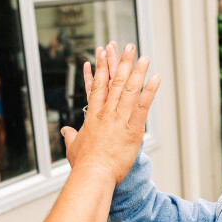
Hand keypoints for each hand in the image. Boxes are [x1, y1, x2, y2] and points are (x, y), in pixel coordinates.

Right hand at [61, 42, 157, 183]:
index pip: (97, 86)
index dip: (100, 68)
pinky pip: (143, 106)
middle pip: (114, 82)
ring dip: (137, 71)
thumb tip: (65, 132)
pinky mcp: (133, 129)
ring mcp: (119, 119)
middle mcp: (106, 112)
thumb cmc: (83, 164)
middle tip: (126, 46)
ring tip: (144, 57)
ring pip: (129, 89)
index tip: (102, 54)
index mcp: (92, 115)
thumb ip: (70, 136)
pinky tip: (155, 78)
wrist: (93, 175)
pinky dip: (150, 91)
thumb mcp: (73, 147)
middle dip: (120, 62)